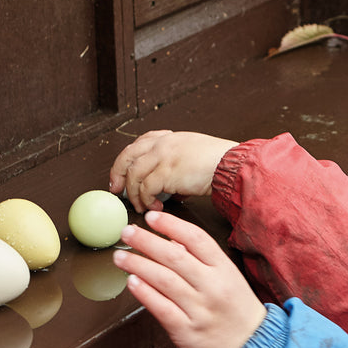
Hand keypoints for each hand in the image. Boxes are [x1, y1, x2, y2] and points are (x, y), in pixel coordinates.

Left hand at [108, 130, 236, 212]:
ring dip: (134, 194)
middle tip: (116, 190)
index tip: (122, 175)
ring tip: (142, 207)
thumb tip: (169, 190)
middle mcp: (162, 144)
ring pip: (134, 175)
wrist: (231, 166)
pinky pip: (146, 188)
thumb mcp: (194, 156)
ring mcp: (163, 156)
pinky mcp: (166, 172)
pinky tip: (155, 208)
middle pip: (128, 156)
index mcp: (169, 138)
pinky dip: (146, 201)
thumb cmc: (220, 164)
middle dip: (118, 175)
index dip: (126, 161)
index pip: (138, 145)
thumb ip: (176, 168)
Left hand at [114, 211, 266, 347]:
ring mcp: (200, 309)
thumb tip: (171, 238)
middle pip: (175, 257)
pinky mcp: (187, 330)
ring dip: (138, 265)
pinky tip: (131, 282)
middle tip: (127, 233)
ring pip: (164, 281)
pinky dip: (144, 293)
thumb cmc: (234, 308)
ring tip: (120, 257)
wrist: (250, 345)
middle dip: (146, 241)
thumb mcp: (228, 276)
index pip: (197, 239)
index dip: (171, 225)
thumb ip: (202, 258)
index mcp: (224, 269)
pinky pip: (161, 308)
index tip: (151, 217)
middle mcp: (213, 287)